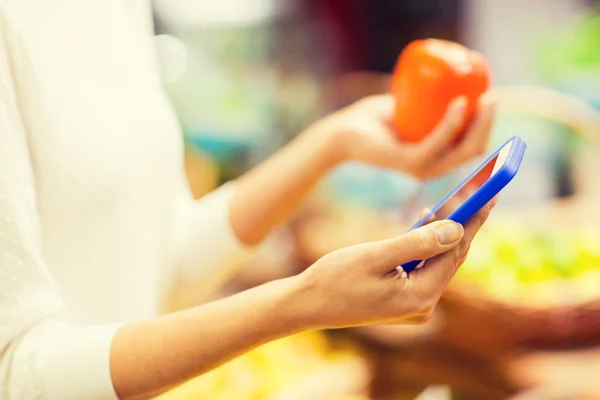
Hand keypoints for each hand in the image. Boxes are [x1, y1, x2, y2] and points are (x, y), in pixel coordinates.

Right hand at [291, 201, 491, 329]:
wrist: (307, 304)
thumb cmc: (334, 278)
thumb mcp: (374, 256)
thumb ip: (416, 243)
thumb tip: (456, 229)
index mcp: (420, 296)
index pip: (456, 251)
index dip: (473, 219)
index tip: (488, 192)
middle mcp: (424, 305)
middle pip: (452, 256)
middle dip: (463, 222)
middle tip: (477, 189)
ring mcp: (415, 305)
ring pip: (439, 261)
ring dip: (444, 231)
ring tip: (452, 200)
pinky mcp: (404, 300)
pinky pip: (425, 267)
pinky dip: (427, 244)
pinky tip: (425, 222)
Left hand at [311, 93, 495, 178]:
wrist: (344, 131)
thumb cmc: (374, 119)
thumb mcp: (409, 107)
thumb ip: (429, 99)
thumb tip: (452, 76)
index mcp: (437, 158)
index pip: (473, 147)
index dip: (489, 126)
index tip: (492, 99)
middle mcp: (433, 167)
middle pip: (474, 149)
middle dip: (490, 124)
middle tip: (492, 96)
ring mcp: (423, 168)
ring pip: (463, 150)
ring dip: (480, 124)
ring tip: (484, 97)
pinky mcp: (409, 163)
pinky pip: (438, 143)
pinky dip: (452, 123)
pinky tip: (460, 103)